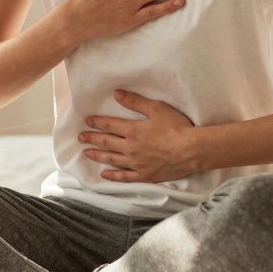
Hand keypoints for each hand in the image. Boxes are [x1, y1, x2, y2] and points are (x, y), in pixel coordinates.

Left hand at [79, 89, 198, 181]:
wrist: (191, 150)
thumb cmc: (176, 127)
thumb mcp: (156, 108)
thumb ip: (135, 102)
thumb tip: (116, 94)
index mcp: (133, 131)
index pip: (109, 125)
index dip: (97, 123)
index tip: (87, 121)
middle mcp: (130, 148)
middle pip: (107, 142)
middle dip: (92, 139)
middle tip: (81, 137)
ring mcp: (136, 164)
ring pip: (112, 160)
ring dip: (98, 156)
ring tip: (86, 153)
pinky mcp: (145, 176)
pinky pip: (124, 177)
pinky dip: (113, 176)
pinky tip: (104, 175)